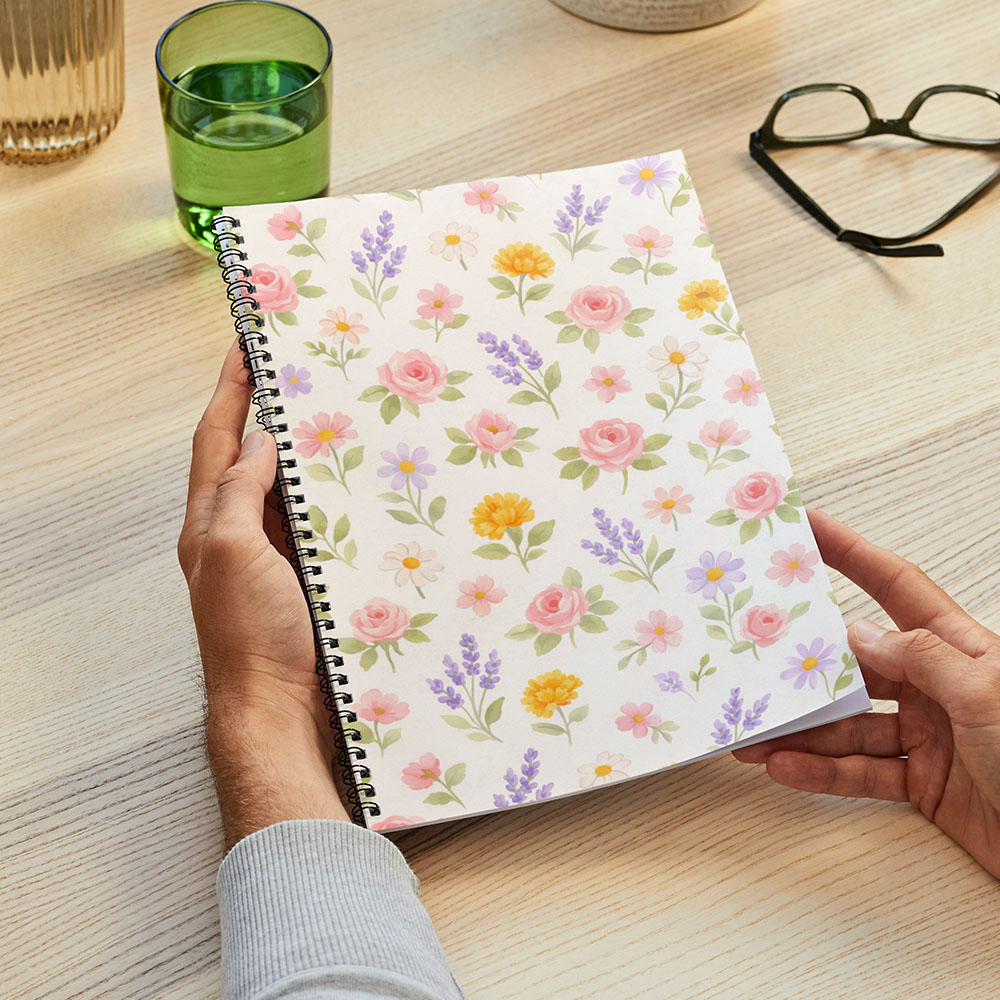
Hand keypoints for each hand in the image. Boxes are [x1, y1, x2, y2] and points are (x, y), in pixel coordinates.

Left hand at [178, 339, 347, 845]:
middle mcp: (241, 534)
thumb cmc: (249, 635)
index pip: (218, 440)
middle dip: (272, 411)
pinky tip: (363, 483)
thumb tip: (258, 442)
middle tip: (301, 370)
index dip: (230, 390)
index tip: (246, 344)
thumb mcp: (231, 552)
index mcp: (211, 522)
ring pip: (292, 490)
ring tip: (340, 415)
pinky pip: (321, 524)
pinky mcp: (309, 578)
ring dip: (310, 454)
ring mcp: (277, 557)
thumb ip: (239, 494)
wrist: (279, 709)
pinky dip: (336, 498)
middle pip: (253, 458)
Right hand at [733, 509, 999, 877]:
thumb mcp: (986, 692)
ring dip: (803, 732)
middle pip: (857, 666)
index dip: (851, 552)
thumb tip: (860, 634)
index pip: (895, 587)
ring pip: (850, 726)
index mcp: (960, 649)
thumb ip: (922, 658)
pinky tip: (788, 766)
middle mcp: (938, 686)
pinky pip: (861, 772)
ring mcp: (928, 735)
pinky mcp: (922, 782)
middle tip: (759, 661)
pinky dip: (823, 772)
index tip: (809, 528)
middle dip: (807, 669)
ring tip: (758, 735)